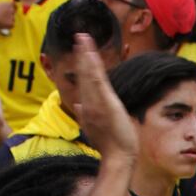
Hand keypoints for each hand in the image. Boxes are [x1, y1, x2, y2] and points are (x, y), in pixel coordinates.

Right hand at [0, 1, 15, 30]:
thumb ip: (5, 5)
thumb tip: (9, 7)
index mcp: (8, 4)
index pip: (15, 4)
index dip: (14, 7)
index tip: (13, 9)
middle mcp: (12, 10)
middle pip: (13, 12)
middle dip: (10, 14)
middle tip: (4, 16)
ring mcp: (12, 17)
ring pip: (13, 19)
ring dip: (9, 20)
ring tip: (1, 20)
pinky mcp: (11, 24)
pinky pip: (12, 25)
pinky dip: (8, 25)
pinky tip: (2, 24)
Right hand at [73, 33, 138, 159]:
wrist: (117, 158)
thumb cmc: (110, 146)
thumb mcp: (95, 128)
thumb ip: (85, 115)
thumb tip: (77, 105)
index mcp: (87, 108)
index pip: (83, 82)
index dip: (81, 65)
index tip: (81, 51)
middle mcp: (88, 104)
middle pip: (83, 75)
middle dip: (81, 55)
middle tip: (79, 36)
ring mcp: (96, 104)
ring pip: (88, 75)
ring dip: (86, 55)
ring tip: (83, 38)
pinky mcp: (105, 104)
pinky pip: (97, 82)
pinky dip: (92, 67)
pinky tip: (90, 54)